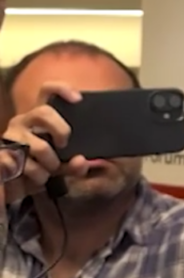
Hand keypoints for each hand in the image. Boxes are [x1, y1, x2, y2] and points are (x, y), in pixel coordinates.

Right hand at [1, 82, 85, 204]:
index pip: (46, 92)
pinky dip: (37, 175)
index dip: (61, 89)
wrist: (14, 188)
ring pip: (40, 146)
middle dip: (61, 129)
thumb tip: (81, 161)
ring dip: (50, 164)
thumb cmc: (40, 169)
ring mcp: (11, 137)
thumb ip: (74, 164)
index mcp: (39, 118)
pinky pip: (27, 165)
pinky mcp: (1, 154)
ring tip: (48, 172)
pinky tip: (35, 179)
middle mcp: (23, 121)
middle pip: (44, 112)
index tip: (78, 99)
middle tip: (64, 145)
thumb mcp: (61, 166)